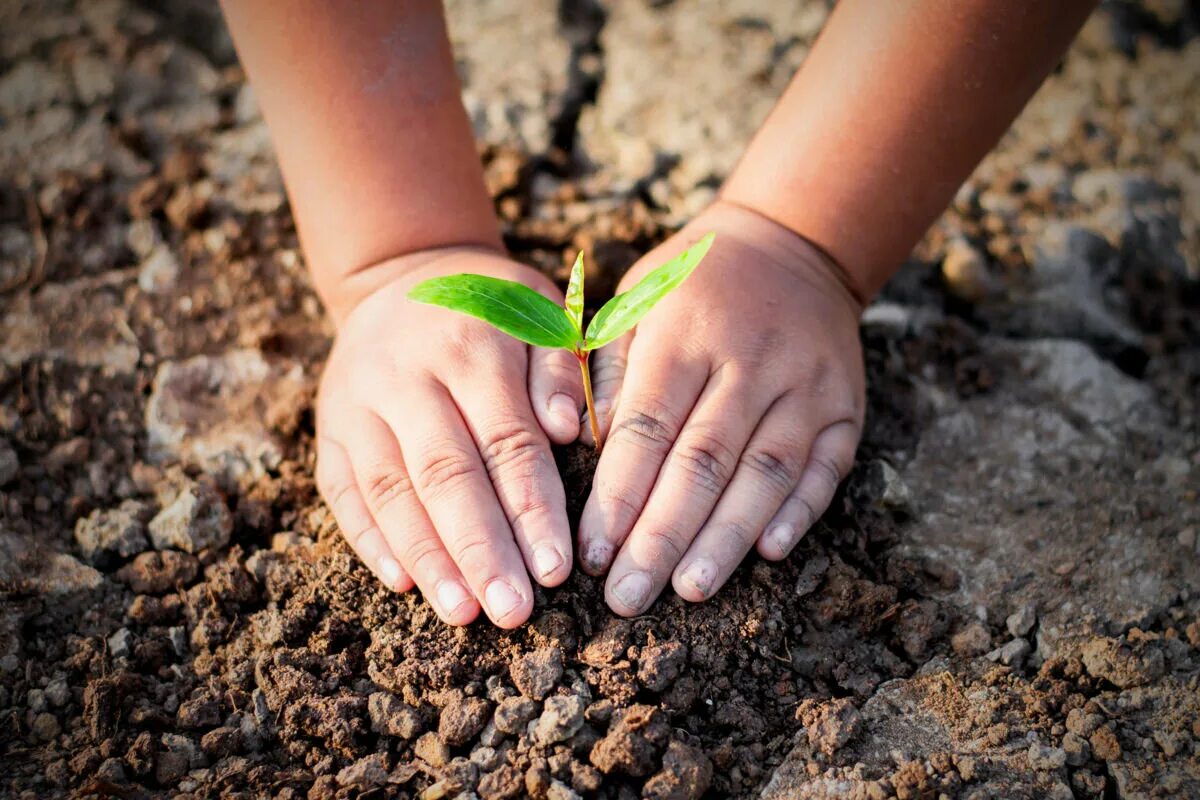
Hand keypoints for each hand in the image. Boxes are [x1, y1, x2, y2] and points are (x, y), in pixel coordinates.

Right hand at [314, 247, 585, 627]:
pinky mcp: (329, 427)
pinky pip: (343, 490)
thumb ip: (559, 369)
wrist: (401, 275)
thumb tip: (570, 429)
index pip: (505, 440)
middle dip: (480, 549)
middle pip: (445, 473)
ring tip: (463, 613)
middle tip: (512, 613)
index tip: (556, 569)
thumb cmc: (494, 308)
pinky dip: (370, 540)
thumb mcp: (540, 312)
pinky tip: (403, 584)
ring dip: (427, 557)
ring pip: (389, 490)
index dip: (530, 508)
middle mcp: (406, 375)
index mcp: (470, 346)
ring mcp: (357, 403)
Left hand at [578, 202, 865, 614]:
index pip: (647, 428)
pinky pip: (825, 468)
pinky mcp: (845, 406)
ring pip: (765, 474)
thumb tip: (584, 446)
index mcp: (685, 334)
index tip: (591, 554)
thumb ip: (607, 370)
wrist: (790, 245)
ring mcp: (806, 385)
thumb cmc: (691, 286)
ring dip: (726, 538)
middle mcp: (750, 361)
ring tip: (690, 590)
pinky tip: (768, 554)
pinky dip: (799, 513)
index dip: (618, 496)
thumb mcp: (634, 301)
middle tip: (627, 597)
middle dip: (661, 537)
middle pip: (703, 462)